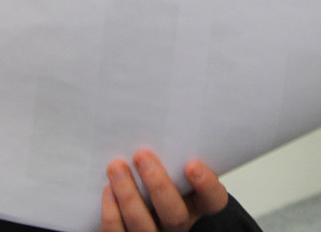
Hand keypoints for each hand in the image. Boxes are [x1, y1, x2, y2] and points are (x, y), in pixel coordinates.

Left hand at [100, 150, 228, 231]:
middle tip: (142, 156)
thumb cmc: (154, 171)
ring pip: (144, 227)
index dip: (207, 185)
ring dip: (129, 196)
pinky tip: (107, 190)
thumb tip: (155, 101)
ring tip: (116, 167)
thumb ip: (170, 147)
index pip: (214, 200)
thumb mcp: (169, 160)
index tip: (192, 164)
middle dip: (158, 185)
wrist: (134, 198)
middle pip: (175, 214)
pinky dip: (112, 213)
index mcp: (195, 202)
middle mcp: (177, 222)